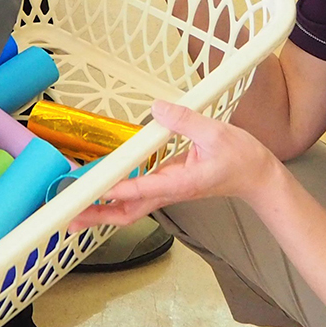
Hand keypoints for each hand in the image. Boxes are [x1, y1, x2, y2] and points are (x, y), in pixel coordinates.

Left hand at [69, 102, 272, 228]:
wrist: (256, 177)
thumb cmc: (240, 158)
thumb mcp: (216, 132)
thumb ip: (185, 120)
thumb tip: (157, 109)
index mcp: (181, 182)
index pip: (142, 189)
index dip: (117, 189)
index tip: (95, 190)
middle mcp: (170, 191)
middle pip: (128, 211)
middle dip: (99, 216)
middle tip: (69, 217)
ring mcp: (167, 191)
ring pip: (129, 208)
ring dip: (102, 212)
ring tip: (74, 213)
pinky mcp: (167, 186)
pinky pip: (136, 197)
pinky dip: (115, 199)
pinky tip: (99, 195)